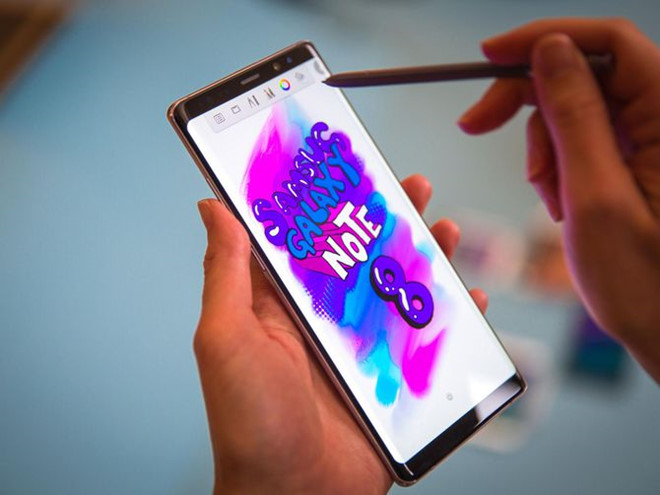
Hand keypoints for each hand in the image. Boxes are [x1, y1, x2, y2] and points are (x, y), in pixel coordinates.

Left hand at [194, 175, 487, 493]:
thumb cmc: (248, 422)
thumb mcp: (228, 338)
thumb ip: (226, 273)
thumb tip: (212, 206)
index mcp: (283, 305)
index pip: (307, 239)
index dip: (327, 201)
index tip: (345, 166)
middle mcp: (323, 320)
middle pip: (362, 256)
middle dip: (388, 218)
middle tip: (410, 184)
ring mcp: (361, 348)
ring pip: (399, 290)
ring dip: (425, 257)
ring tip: (445, 226)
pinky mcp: (391, 378)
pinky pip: (428, 338)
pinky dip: (451, 317)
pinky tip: (469, 296)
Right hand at [459, 18, 659, 380]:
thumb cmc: (645, 283)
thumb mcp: (595, 197)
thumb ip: (575, 116)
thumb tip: (550, 50)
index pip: (610, 43)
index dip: (544, 39)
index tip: (489, 57)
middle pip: (585, 72)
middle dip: (528, 99)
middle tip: (476, 124)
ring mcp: (651, 139)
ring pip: (575, 108)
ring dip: (544, 147)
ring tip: (551, 198)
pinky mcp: (635, 159)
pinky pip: (582, 139)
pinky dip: (557, 165)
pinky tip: (561, 202)